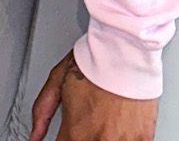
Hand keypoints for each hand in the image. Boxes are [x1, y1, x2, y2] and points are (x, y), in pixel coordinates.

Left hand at [29, 53, 157, 140]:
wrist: (128, 46)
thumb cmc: (96, 58)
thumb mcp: (58, 78)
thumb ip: (42, 110)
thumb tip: (34, 136)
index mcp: (75, 132)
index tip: (70, 135)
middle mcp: (98, 140)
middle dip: (85, 137)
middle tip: (89, 125)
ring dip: (106, 137)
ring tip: (106, 123)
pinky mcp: (144, 138)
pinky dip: (125, 137)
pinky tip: (121, 126)